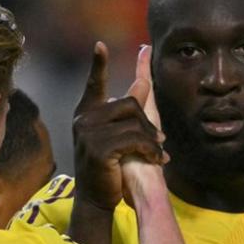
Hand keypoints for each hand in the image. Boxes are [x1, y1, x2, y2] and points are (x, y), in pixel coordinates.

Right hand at [72, 42, 165, 210]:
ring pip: (134, 123)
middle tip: (159, 140)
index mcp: (86, 114)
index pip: (93, 85)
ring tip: (159, 153)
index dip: (98, 65)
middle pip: (129, 104)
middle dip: (148, 123)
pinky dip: (151, 150)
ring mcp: (88, 134)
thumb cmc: (107, 167)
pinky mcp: (99, 150)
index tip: (100, 45)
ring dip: (152, 140)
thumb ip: (127, 110)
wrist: (95, 199)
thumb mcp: (117, 136)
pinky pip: (134, 140)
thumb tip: (143, 82)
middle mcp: (83, 120)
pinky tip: (158, 160)